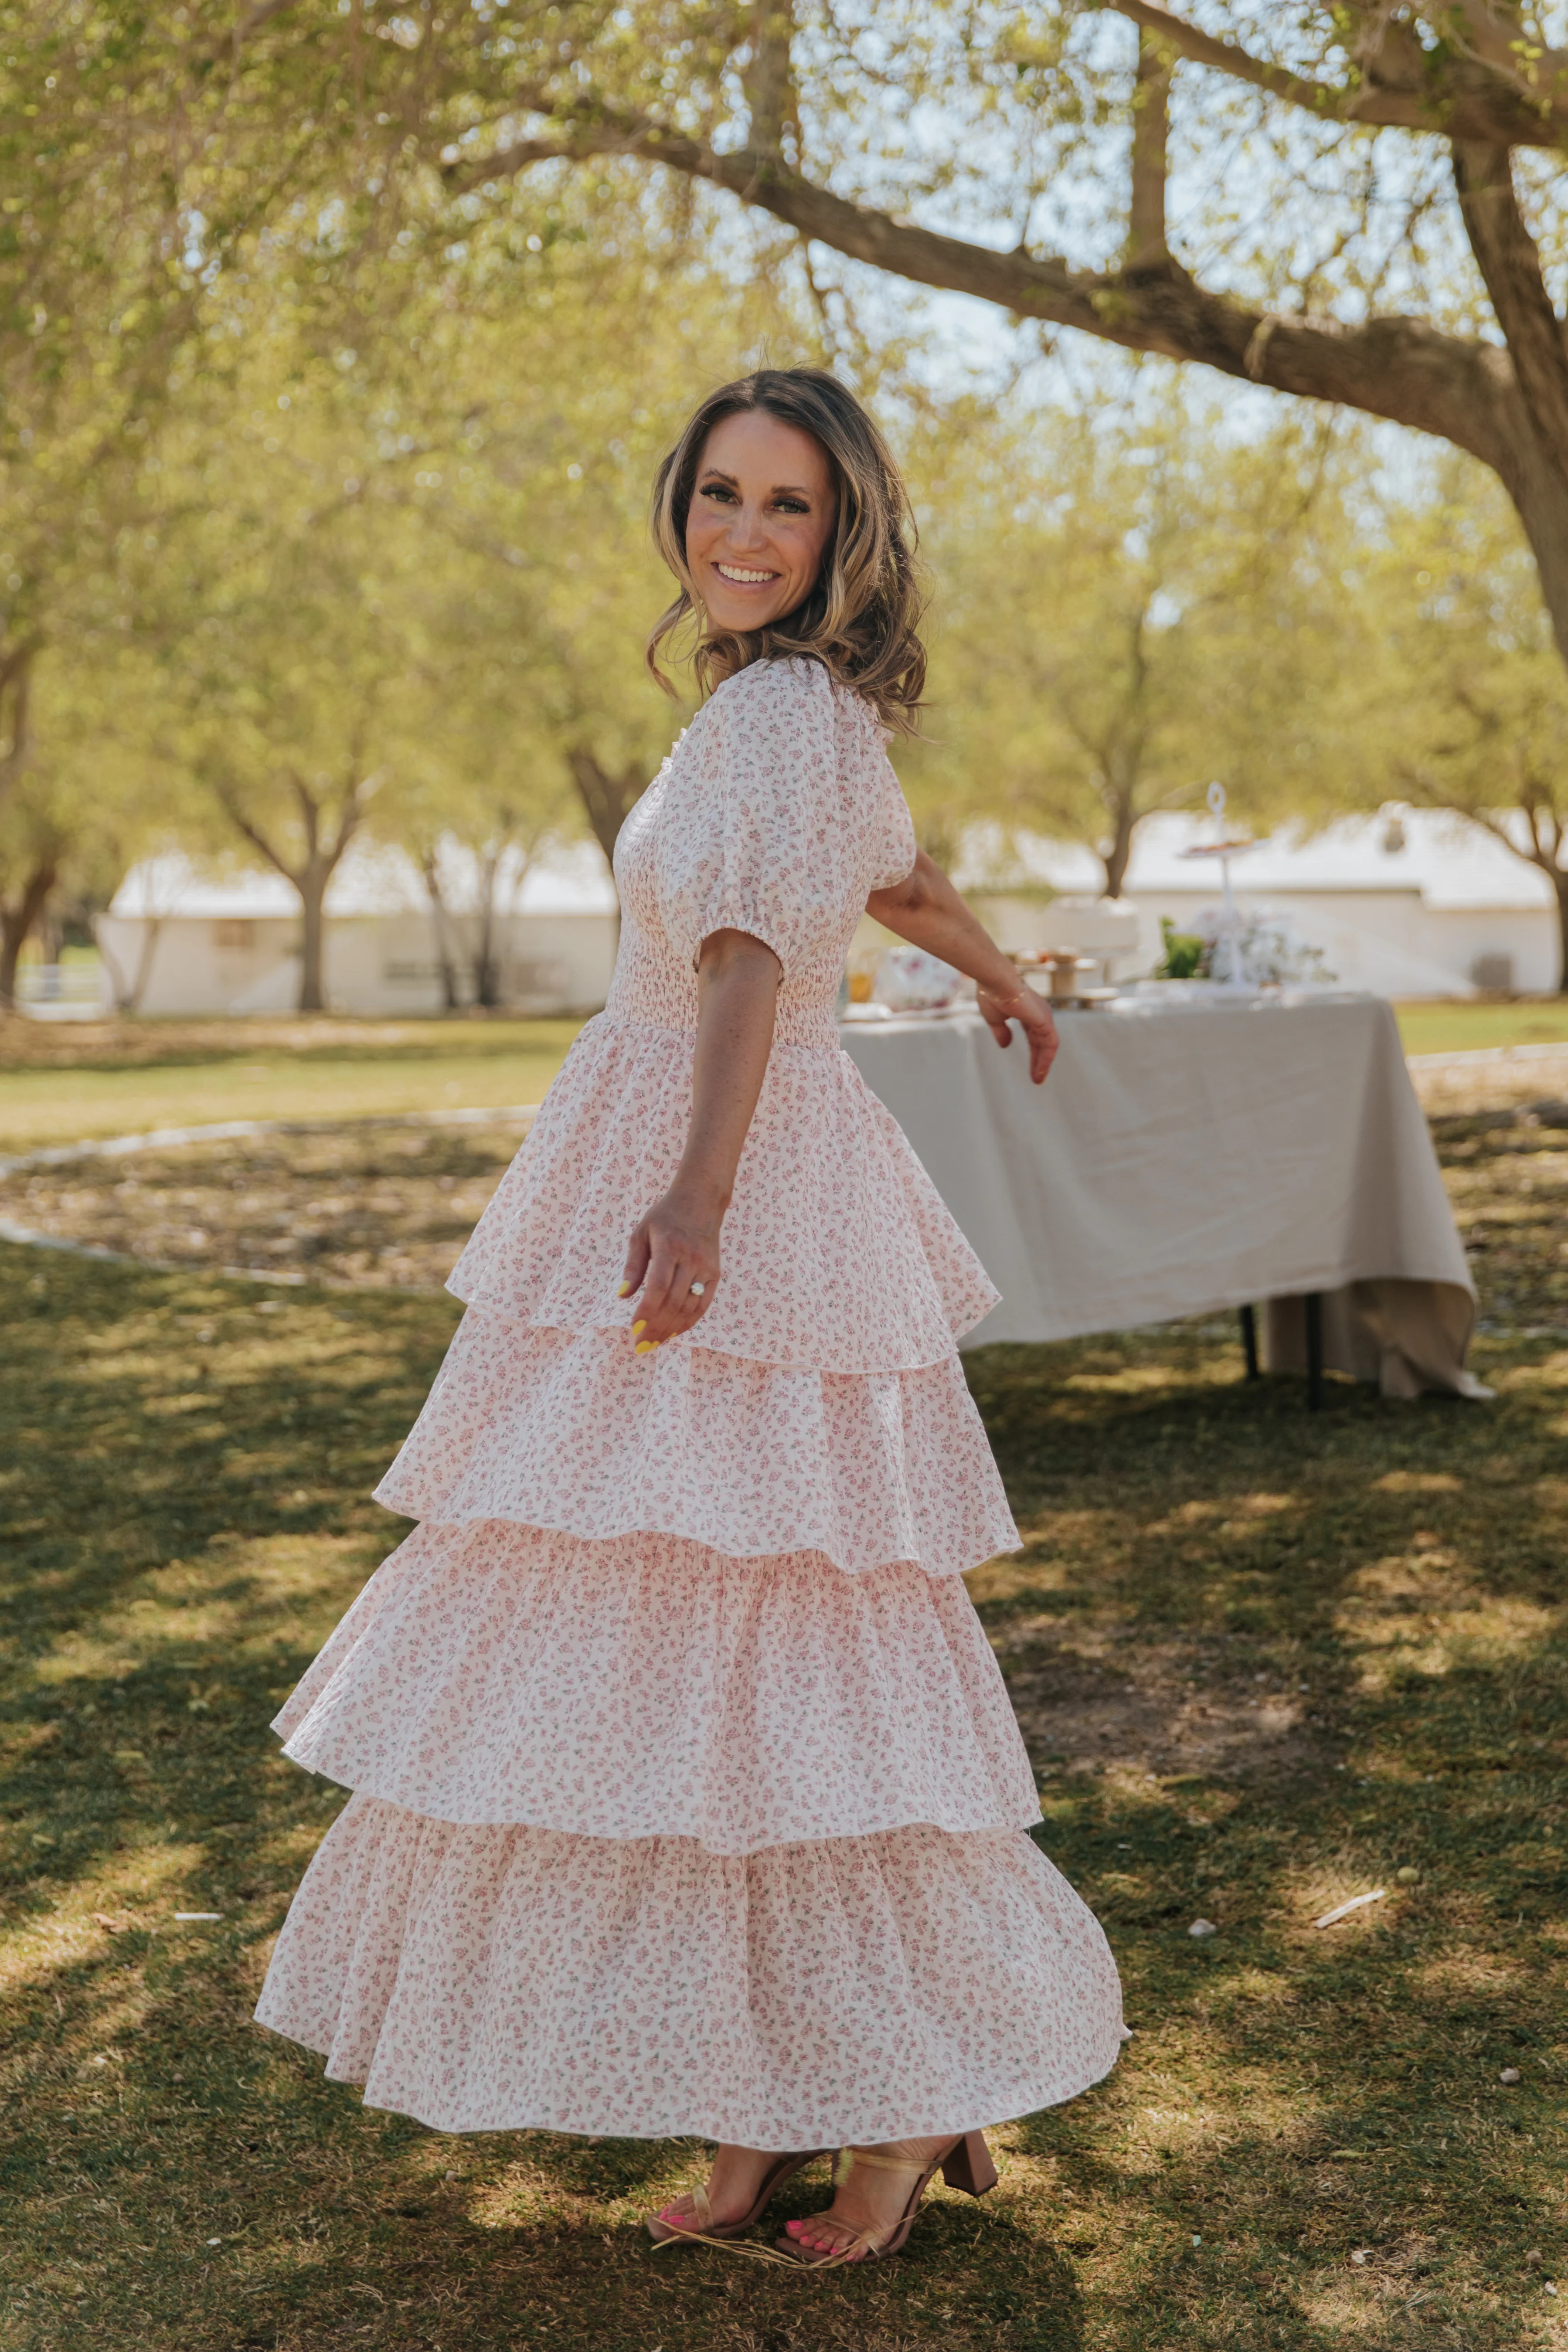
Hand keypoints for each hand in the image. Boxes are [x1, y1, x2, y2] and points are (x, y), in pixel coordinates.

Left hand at [619, 1179, 722, 1348]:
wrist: (701, 1202)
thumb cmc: (664, 1217)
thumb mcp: (640, 1233)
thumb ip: (633, 1265)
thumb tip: (623, 1296)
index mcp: (669, 1246)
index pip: (659, 1286)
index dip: (647, 1310)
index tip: (634, 1328)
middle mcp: (691, 1258)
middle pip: (674, 1302)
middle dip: (656, 1327)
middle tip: (640, 1346)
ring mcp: (706, 1267)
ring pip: (689, 1307)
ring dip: (670, 1330)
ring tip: (653, 1344)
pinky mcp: (715, 1274)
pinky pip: (703, 1305)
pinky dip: (688, 1322)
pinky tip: (673, 1334)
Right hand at [975, 976, 1058, 1083]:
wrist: (996, 981)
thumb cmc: (992, 994)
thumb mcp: (994, 1018)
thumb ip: (1001, 1032)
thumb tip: (1005, 1045)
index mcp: (1027, 1011)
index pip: (1033, 1035)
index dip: (1033, 1051)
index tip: (1030, 1067)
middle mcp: (1039, 1013)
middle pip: (1041, 1042)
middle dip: (1039, 1060)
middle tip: (1037, 1078)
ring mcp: (1044, 1017)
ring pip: (1048, 1046)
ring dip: (1043, 1064)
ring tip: (1038, 1080)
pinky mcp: (1045, 1022)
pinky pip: (1050, 1045)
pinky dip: (1046, 1059)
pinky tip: (1041, 1071)